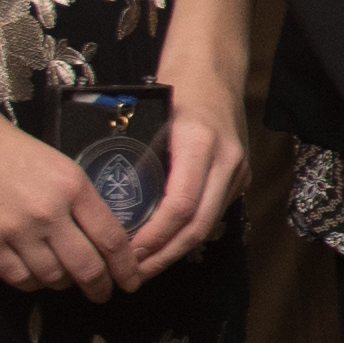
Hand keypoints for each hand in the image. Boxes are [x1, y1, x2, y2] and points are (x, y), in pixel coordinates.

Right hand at [0, 93, 142, 299]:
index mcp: (73, 185)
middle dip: (100, 286)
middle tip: (102, 294)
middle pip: (87, 266)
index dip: (126, 267)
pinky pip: (17, 277)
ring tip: (65, 282)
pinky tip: (34, 278)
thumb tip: (91, 230)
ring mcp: (15, 230)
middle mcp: (49, 212)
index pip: (112, 239)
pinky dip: (31, 283)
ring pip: (52, 276)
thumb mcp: (51, 159)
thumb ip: (73, 194)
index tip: (131, 280)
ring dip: (63, 284)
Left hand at [116, 70, 251, 285]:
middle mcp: (226, 160)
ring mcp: (238, 169)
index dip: (154, 237)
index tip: (126, 253)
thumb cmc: (175, 86)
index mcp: (201, 143)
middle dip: (163, 255)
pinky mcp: (240, 176)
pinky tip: (164, 244)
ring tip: (144, 267)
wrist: (215, 68)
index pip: (180, 206)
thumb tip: (104, 200)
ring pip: (208, 225)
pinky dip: (187, 234)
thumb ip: (136, 154)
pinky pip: (213, 213)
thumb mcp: (150, 115)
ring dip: (175, 250)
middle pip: (198, 226)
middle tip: (132, 274)